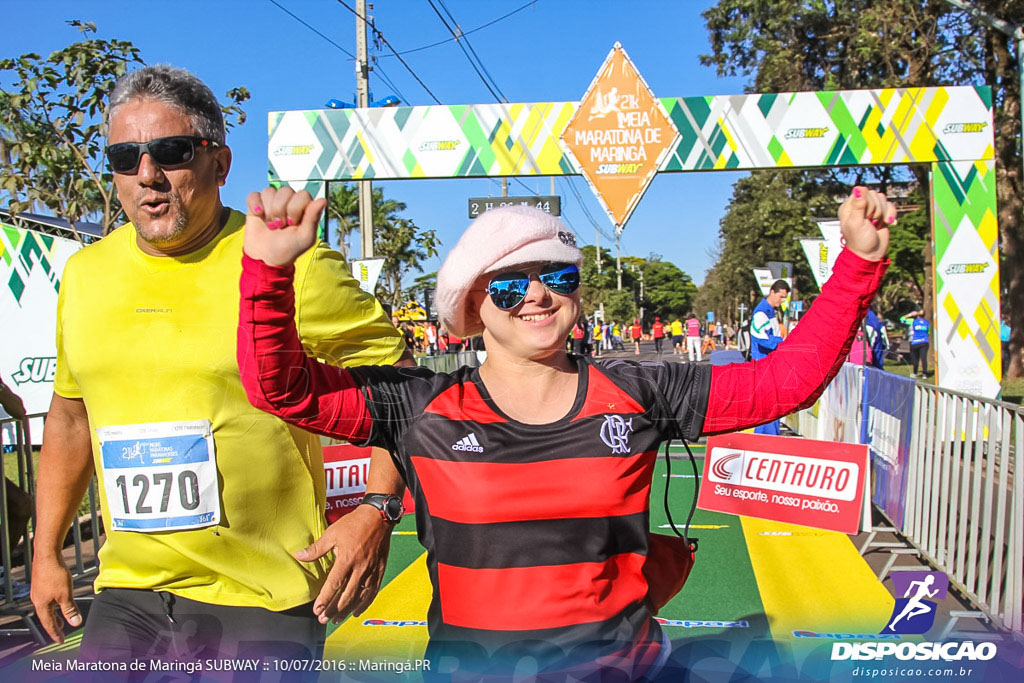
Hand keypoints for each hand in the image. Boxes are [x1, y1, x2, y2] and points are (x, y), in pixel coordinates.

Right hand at [30, 559, 81, 642]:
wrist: (47, 555)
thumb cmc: (55, 574)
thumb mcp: (65, 594)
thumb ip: (70, 609)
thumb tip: (75, 623)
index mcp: (42, 605)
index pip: (49, 624)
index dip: (56, 633)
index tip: (61, 641)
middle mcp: (37, 600)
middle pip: (46, 617)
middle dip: (54, 625)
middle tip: (61, 632)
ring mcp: (38, 591)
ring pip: (47, 608)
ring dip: (54, 614)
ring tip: (62, 619)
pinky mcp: (41, 583)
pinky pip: (48, 599)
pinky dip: (54, 604)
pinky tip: (59, 600)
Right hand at [243, 187, 326, 266]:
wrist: (267, 257)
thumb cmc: (289, 248)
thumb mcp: (304, 237)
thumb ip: (313, 218)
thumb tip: (323, 200)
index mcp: (304, 206)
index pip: (302, 194)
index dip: (295, 208)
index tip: (292, 224)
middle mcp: (289, 200)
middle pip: (285, 190)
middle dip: (281, 210)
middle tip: (280, 226)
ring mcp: (272, 201)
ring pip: (269, 191)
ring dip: (269, 211)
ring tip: (271, 225)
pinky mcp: (256, 204)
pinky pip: (254, 194)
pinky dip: (255, 204)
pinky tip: (258, 215)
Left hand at [294, 505, 392, 624]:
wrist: (378, 516)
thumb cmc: (355, 523)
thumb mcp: (332, 533)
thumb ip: (316, 548)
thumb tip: (299, 556)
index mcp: (347, 558)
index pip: (334, 584)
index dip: (325, 599)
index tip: (317, 610)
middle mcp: (360, 567)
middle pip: (347, 595)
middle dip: (334, 610)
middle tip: (323, 620)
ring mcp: (371, 570)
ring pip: (360, 597)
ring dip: (347, 610)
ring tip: (336, 619)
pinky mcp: (380, 570)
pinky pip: (373, 591)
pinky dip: (364, 604)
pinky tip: (356, 611)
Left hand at [837, 186, 894, 260]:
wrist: (871, 254)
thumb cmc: (860, 241)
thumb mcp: (856, 223)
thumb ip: (858, 205)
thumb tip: (858, 187)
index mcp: (848, 207)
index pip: (861, 191)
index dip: (867, 202)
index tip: (865, 216)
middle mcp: (859, 206)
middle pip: (874, 194)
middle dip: (876, 209)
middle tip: (870, 223)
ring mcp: (871, 210)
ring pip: (883, 198)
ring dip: (883, 212)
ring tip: (876, 224)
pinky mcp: (881, 214)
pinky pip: (890, 205)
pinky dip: (891, 214)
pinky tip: (888, 223)